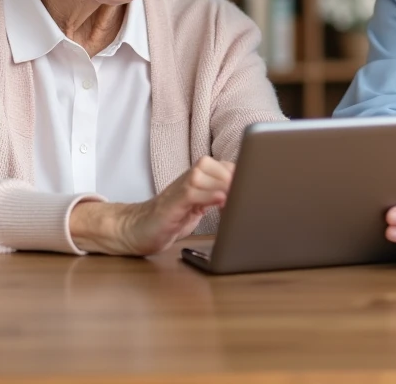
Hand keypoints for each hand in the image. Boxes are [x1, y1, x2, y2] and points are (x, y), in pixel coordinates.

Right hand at [69, 156, 234, 255]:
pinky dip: (208, 195)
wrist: (137, 229)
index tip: (258, 187)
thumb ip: (220, 196)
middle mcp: (190, 177)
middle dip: (237, 179)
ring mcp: (179, 189)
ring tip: (238, 198)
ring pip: (206, 176)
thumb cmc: (172, 218)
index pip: (228, 166)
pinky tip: (222, 201)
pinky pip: (192, 192)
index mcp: (199, 177)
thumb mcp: (201, 205)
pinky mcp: (171, 203)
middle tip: (250, 193)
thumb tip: (249, 196)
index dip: (244, 174)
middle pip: (219, 167)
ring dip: (224, 186)